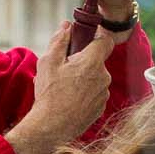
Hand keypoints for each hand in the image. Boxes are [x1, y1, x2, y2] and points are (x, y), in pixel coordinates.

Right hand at [7, 21, 115, 153]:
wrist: (52, 127)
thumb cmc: (49, 94)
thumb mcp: (48, 62)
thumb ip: (59, 40)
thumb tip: (66, 25)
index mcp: (92, 62)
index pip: (106, 40)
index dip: (96, 37)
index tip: (84, 40)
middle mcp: (104, 77)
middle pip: (97, 60)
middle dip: (83, 61)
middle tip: (65, 68)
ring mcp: (104, 94)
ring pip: (96, 78)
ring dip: (84, 78)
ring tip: (64, 86)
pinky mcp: (101, 108)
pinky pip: (95, 93)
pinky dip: (85, 93)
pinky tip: (69, 99)